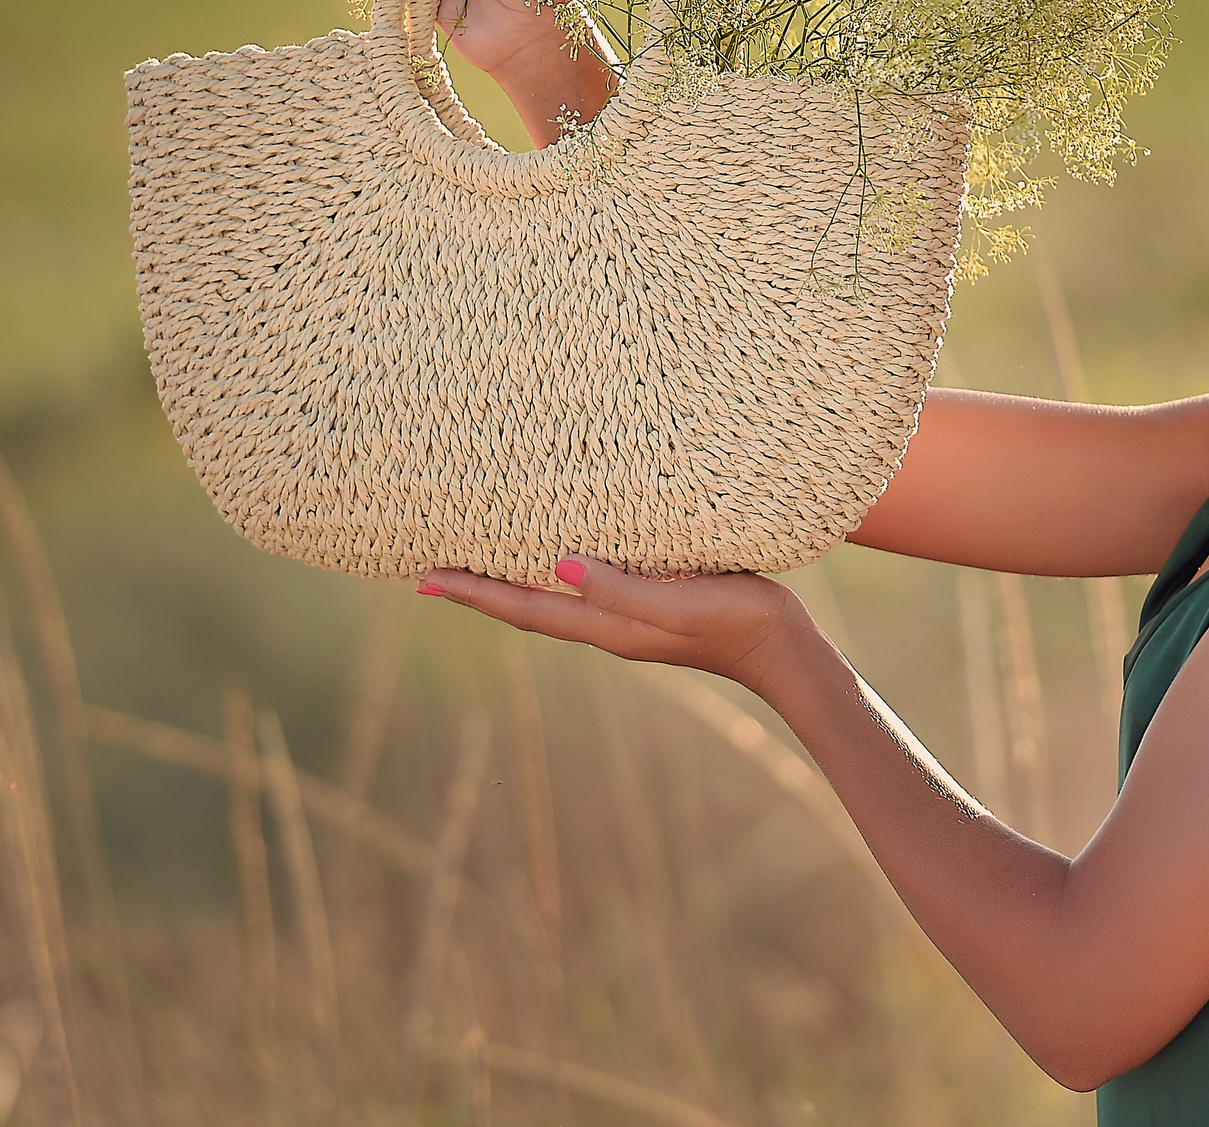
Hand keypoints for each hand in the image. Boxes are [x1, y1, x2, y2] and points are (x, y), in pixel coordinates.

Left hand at [418, 557, 814, 691]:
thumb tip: (559, 567)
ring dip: (510, 584)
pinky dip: (555, 576)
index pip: (525, 609)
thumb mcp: (676, 604)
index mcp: (606, 627)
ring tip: (479, 563)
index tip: (427, 578)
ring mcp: (628, 619)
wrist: (782, 650)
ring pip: (552, 600)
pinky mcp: (651, 605)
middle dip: (479, 591)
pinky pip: (585, 589)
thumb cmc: (734, 621)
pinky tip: (556, 559)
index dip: (475, 594)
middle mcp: (607, 626)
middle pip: (527, 608)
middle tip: (431, 573)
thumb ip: (619, 588)